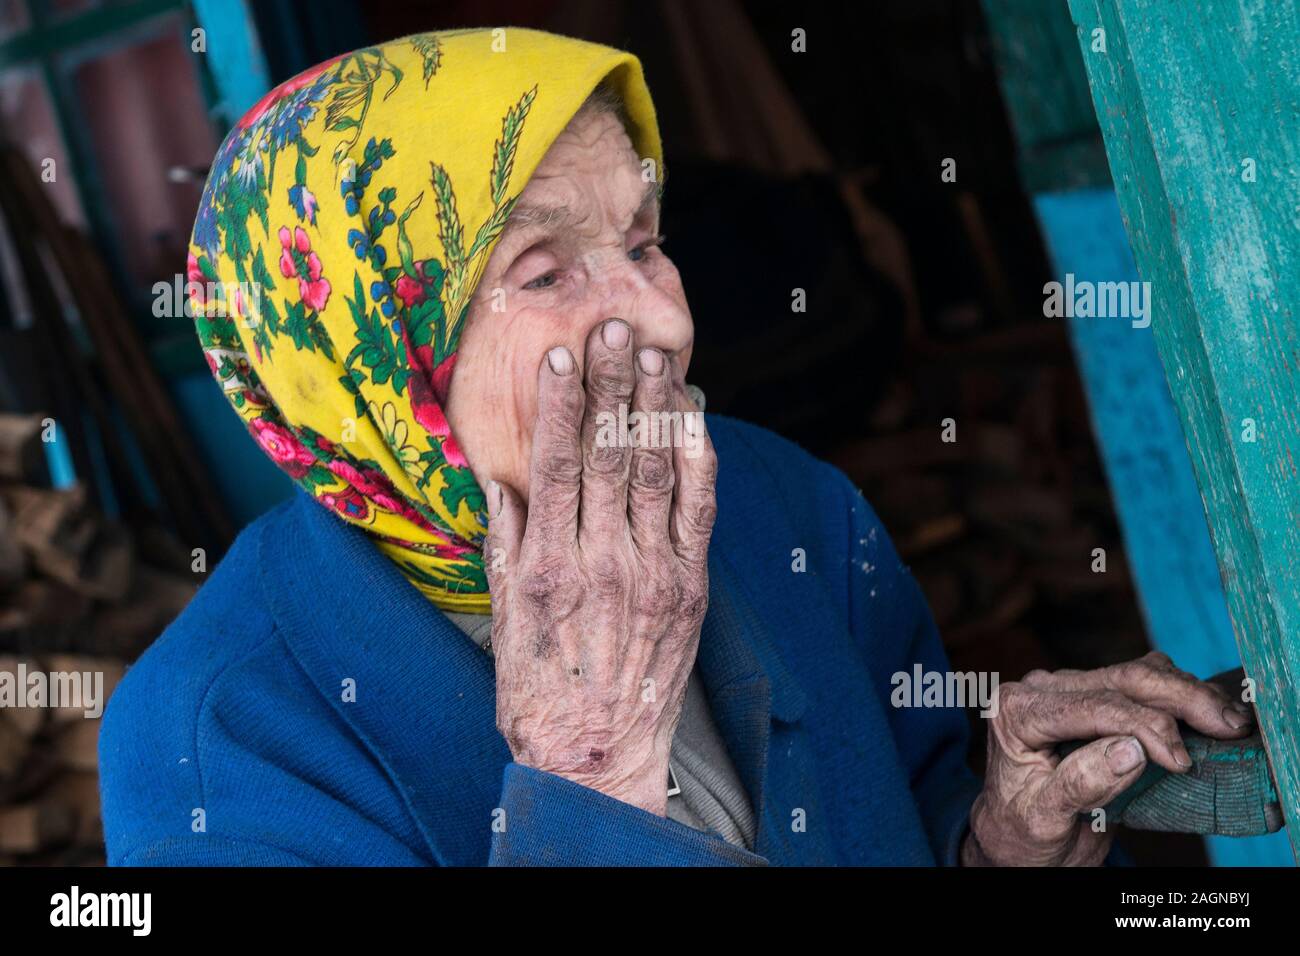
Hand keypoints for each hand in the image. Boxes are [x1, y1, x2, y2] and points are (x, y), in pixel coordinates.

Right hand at [483, 318, 715, 814]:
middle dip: (612, 386)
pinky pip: (698, 511)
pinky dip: (699, 459)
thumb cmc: (539, 691)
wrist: (597, 756)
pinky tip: (695, 416)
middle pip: (609, 455)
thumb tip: (498, 478)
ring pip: (657, 472)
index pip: (555, 466)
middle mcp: (603, 562)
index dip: (559, 405)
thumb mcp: (502, 618)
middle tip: (613, 328)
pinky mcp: (689, 587)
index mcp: (548, 567)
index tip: (559, 355)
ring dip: (656, 407)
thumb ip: (504, 544)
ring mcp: (653, 573)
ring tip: (653, 353)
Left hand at [963, 651, 1254, 865]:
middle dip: (1181, 699)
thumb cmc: (1024, 830)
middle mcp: (1040, 690)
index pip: (1092, 707)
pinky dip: (1180, 694)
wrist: (1021, 834)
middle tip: (1227, 727)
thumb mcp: (1044, 817)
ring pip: (1138, 674)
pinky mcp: (1094, 694)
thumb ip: (1079, 784)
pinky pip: (1142, 682)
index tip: (1180, 760)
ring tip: (1228, 720)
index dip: (1144, 727)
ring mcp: (1068, 688)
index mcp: (1018, 712)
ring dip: (1188, 693)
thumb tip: (1131, 750)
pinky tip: (1210, 712)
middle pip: (1121, 680)